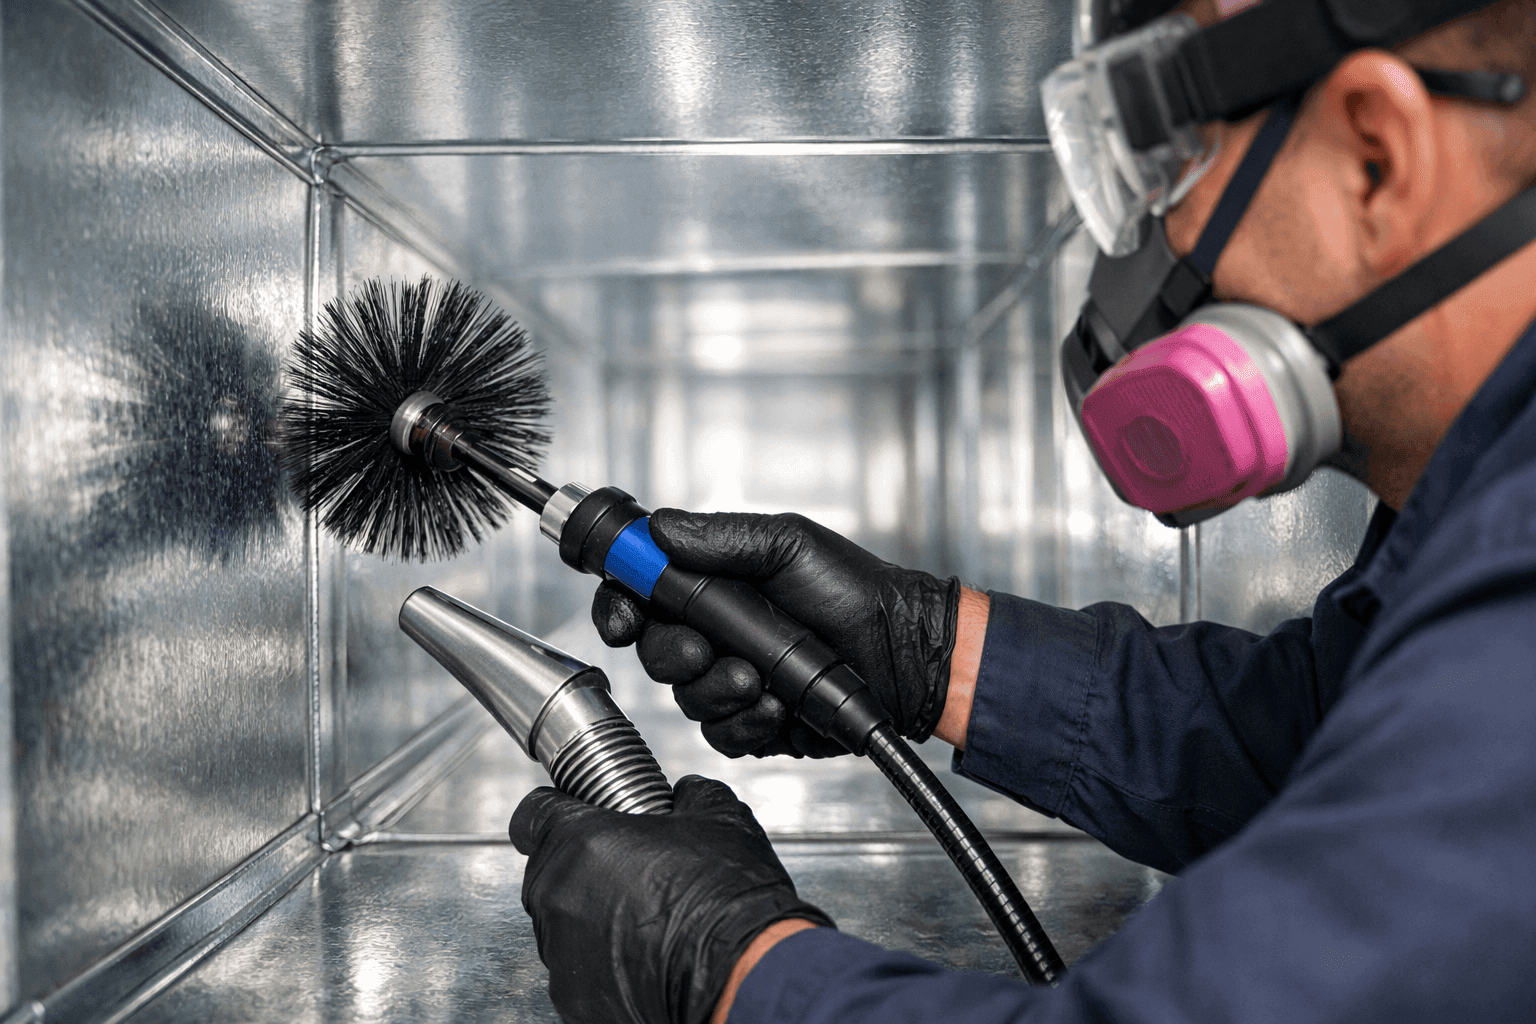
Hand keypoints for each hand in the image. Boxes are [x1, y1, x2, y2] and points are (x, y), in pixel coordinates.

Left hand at [510, 775, 833, 1023]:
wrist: (744, 975)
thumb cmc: (727, 898)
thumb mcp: (718, 816)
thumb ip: (687, 794)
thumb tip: (685, 795)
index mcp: (581, 842)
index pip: (532, 814)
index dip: (554, 809)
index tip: (574, 815)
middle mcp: (559, 897)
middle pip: (548, 872)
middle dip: (582, 868)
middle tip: (630, 871)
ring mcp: (562, 954)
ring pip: (562, 924)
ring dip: (592, 917)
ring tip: (645, 920)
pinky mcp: (575, 1000)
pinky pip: (579, 971)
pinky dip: (604, 963)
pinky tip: (645, 956)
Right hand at [591, 509, 960, 757]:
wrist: (903, 654)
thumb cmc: (856, 593)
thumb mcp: (788, 546)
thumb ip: (721, 537)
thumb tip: (660, 527)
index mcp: (714, 587)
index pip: (640, 595)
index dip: (619, 606)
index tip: (623, 616)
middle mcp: (716, 634)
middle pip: (651, 651)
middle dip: (672, 653)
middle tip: (705, 648)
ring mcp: (731, 680)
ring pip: (684, 697)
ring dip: (718, 689)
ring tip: (761, 678)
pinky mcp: (752, 723)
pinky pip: (720, 734)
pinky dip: (747, 722)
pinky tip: (778, 706)